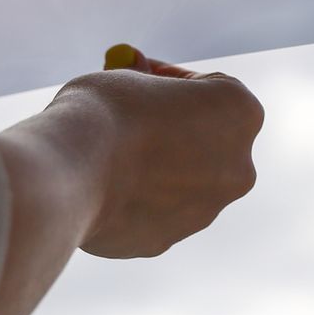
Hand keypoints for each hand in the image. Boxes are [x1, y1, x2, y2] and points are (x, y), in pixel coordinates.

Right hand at [51, 49, 263, 259]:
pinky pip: (151, 210)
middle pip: (205, 138)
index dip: (174, 79)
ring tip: (106, 151)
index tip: (144, 75)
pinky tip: (99, 184)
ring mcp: (207, 210)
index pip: (211, 87)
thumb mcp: (127, 76)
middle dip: (171, 127)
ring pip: (178, 179)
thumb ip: (144, 81)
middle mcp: (238, 165)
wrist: (72, 174)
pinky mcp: (169, 240)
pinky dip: (131, 197)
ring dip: (152, 164)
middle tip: (128, 113)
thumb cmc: (105, 112)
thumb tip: (139, 73)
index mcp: (241, 112)